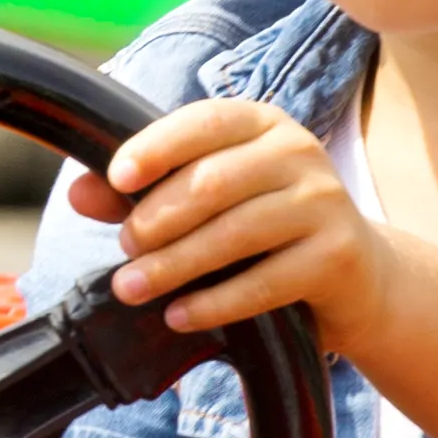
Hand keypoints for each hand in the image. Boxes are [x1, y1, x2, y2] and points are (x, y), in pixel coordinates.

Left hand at [66, 98, 387, 348]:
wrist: (358, 274)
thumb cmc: (267, 229)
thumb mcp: (211, 201)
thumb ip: (147, 192)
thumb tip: (79, 192)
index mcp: (264, 124)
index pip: (205, 121)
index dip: (158, 146)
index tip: (117, 178)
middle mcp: (299, 152)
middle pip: (214, 181)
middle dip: (158, 219)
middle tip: (124, 248)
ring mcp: (325, 202)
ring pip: (235, 232)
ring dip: (174, 265)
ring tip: (132, 288)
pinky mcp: (337, 254)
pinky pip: (263, 282)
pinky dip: (214, 303)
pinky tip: (178, 316)